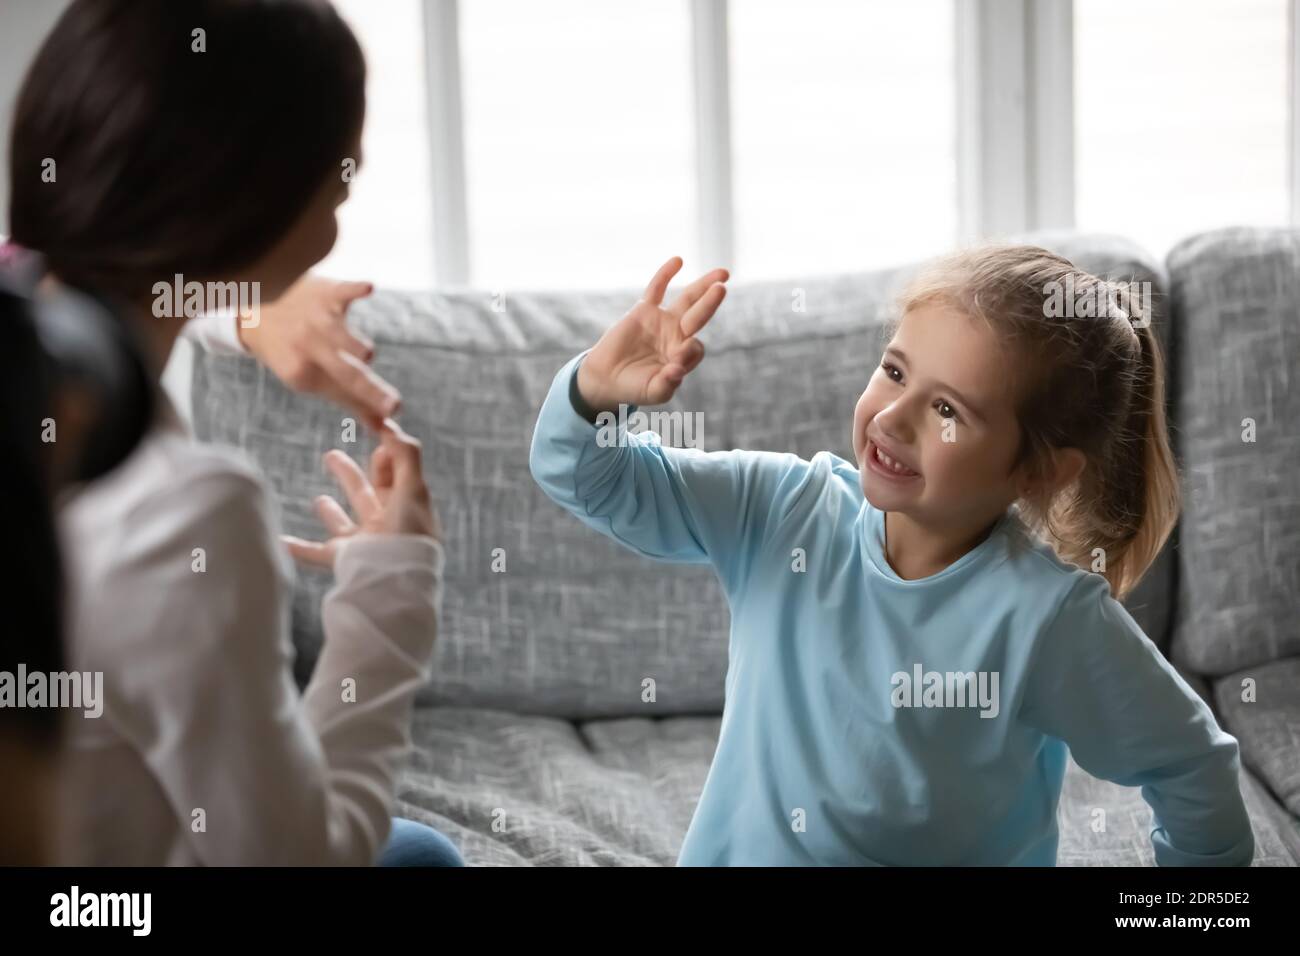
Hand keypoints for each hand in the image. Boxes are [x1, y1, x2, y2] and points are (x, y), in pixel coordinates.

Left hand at [239, 274, 400, 429]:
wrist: (255, 309)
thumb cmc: (296, 353)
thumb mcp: (315, 381)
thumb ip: (355, 404)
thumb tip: (386, 429)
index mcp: (304, 376)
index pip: (348, 391)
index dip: (375, 401)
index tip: (394, 411)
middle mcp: (308, 349)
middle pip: (349, 375)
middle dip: (372, 392)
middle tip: (394, 406)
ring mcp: (317, 320)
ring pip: (354, 343)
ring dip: (361, 350)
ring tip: (361, 352)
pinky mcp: (326, 292)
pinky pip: (344, 291)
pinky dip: (355, 290)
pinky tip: (368, 289)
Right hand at [282, 418, 439, 568]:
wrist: (397, 581)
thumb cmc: (409, 533)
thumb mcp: (413, 488)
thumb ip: (406, 455)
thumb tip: (391, 426)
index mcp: (406, 509)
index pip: (394, 479)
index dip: (385, 460)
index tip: (375, 442)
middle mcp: (385, 526)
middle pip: (365, 495)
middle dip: (350, 475)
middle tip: (331, 455)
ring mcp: (364, 544)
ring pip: (343, 525)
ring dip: (331, 513)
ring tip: (318, 501)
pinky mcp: (343, 561)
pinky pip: (315, 553)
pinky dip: (297, 548)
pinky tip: (279, 540)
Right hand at [576, 257, 727, 412]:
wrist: (607, 378)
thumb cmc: (633, 388)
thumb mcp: (653, 392)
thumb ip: (667, 384)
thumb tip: (678, 369)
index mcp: (682, 356)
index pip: (695, 348)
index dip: (688, 352)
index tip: (675, 362)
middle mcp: (677, 336)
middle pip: (699, 315)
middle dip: (711, 302)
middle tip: (722, 288)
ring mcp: (662, 321)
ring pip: (687, 299)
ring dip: (702, 286)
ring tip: (722, 273)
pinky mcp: (643, 310)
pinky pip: (657, 289)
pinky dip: (666, 275)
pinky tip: (678, 261)